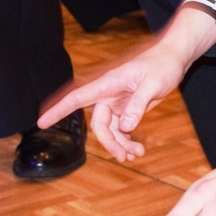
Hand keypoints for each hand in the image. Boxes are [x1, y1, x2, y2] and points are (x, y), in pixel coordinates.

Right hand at [39, 6, 215, 159]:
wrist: (174, 58)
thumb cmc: (162, 65)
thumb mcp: (152, 84)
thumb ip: (137, 105)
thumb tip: (124, 127)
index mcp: (108, 83)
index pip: (77, 97)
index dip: (58, 110)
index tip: (41, 122)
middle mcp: (108, 94)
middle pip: (98, 124)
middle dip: (109, 143)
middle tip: (125, 157)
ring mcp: (117, 102)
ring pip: (110, 130)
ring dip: (120, 144)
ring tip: (137, 154)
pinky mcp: (127, 108)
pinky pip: (120, 129)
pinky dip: (126, 140)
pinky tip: (137, 149)